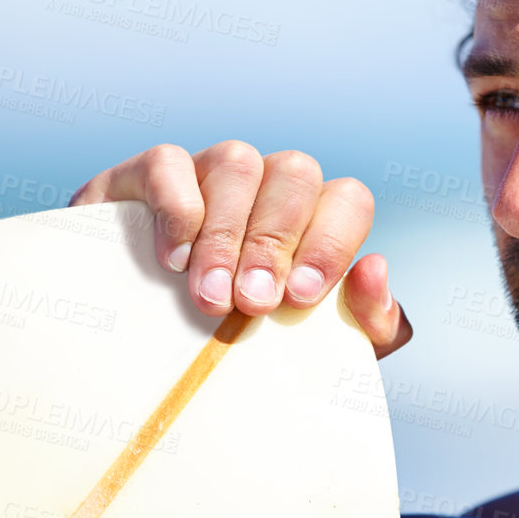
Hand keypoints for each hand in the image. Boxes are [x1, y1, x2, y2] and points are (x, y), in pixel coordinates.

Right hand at [70, 142, 411, 359]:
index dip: (331, 243)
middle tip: (251, 303)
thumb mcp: (313, 348)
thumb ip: (367, 323)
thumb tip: (375, 268)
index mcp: (315, 217)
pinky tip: (173, 258)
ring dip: (226, 232)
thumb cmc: (244, 349)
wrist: (143, 355)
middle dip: (274, 243)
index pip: (348, 200)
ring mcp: (209, 173)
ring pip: (237, 162)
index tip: (300, 298)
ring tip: (208, 296)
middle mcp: (268, 185)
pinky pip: (169, 162)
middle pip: (295, 174)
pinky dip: (176, 206)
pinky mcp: (146, 176)